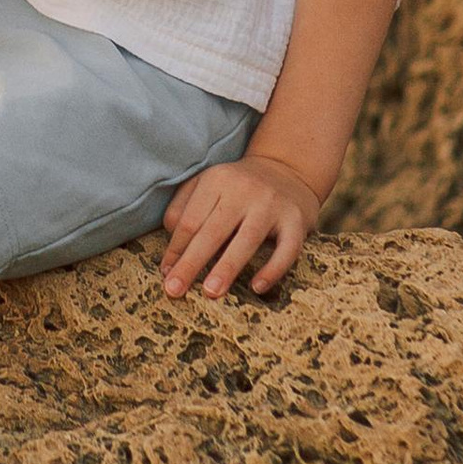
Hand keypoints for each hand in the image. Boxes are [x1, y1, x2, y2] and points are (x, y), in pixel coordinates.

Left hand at [158, 154, 325, 300]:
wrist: (288, 170)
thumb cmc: (237, 188)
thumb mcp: (207, 185)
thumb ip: (183, 210)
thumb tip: (171, 255)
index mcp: (216, 180)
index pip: (189, 221)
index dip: (175, 250)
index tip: (166, 275)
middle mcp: (243, 189)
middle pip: (212, 231)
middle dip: (191, 263)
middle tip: (174, 291)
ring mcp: (272, 205)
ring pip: (246, 240)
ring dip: (226, 268)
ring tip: (210, 293)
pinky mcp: (296, 220)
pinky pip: (286, 249)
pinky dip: (273, 270)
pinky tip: (257, 288)